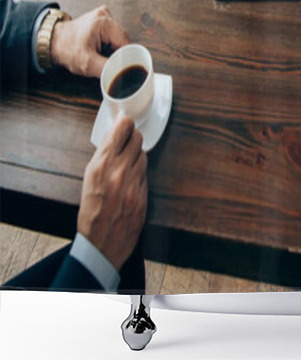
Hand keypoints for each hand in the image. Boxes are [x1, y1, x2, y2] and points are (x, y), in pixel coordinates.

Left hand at [49, 5, 128, 77]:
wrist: (51, 42)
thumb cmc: (65, 49)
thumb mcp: (87, 64)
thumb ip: (109, 68)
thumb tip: (125, 72)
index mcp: (104, 22)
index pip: (126, 43)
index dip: (124, 57)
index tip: (119, 67)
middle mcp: (106, 15)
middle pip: (123, 40)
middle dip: (116, 53)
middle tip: (104, 61)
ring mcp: (104, 16)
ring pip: (118, 38)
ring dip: (112, 49)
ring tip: (99, 54)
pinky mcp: (101, 20)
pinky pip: (113, 34)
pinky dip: (108, 44)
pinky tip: (99, 47)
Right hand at [77, 116, 147, 270]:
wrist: (100, 245)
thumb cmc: (90, 214)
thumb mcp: (88, 180)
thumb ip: (103, 157)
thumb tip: (114, 136)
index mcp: (101, 166)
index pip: (121, 130)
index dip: (125, 123)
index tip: (125, 122)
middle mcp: (119, 171)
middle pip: (137, 138)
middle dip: (133, 137)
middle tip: (127, 141)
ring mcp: (134, 182)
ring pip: (143, 154)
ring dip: (137, 155)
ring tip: (126, 165)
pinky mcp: (145, 193)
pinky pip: (145, 173)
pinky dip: (140, 173)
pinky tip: (130, 182)